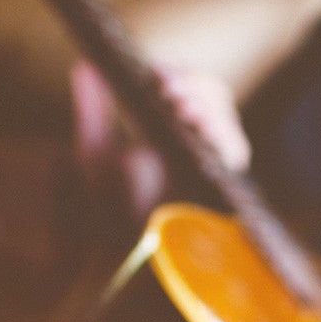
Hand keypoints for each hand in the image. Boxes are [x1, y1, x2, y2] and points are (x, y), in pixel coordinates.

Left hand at [70, 59, 251, 220]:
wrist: (122, 256)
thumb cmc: (107, 212)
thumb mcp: (94, 153)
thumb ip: (93, 111)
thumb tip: (86, 65)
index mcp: (169, 128)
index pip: (184, 85)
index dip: (173, 73)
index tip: (153, 73)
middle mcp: (196, 141)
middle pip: (210, 94)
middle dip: (190, 82)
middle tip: (164, 87)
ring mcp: (213, 161)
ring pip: (223, 114)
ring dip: (202, 101)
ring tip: (177, 104)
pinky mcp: (225, 184)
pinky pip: (234, 149)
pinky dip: (219, 131)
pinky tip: (196, 123)